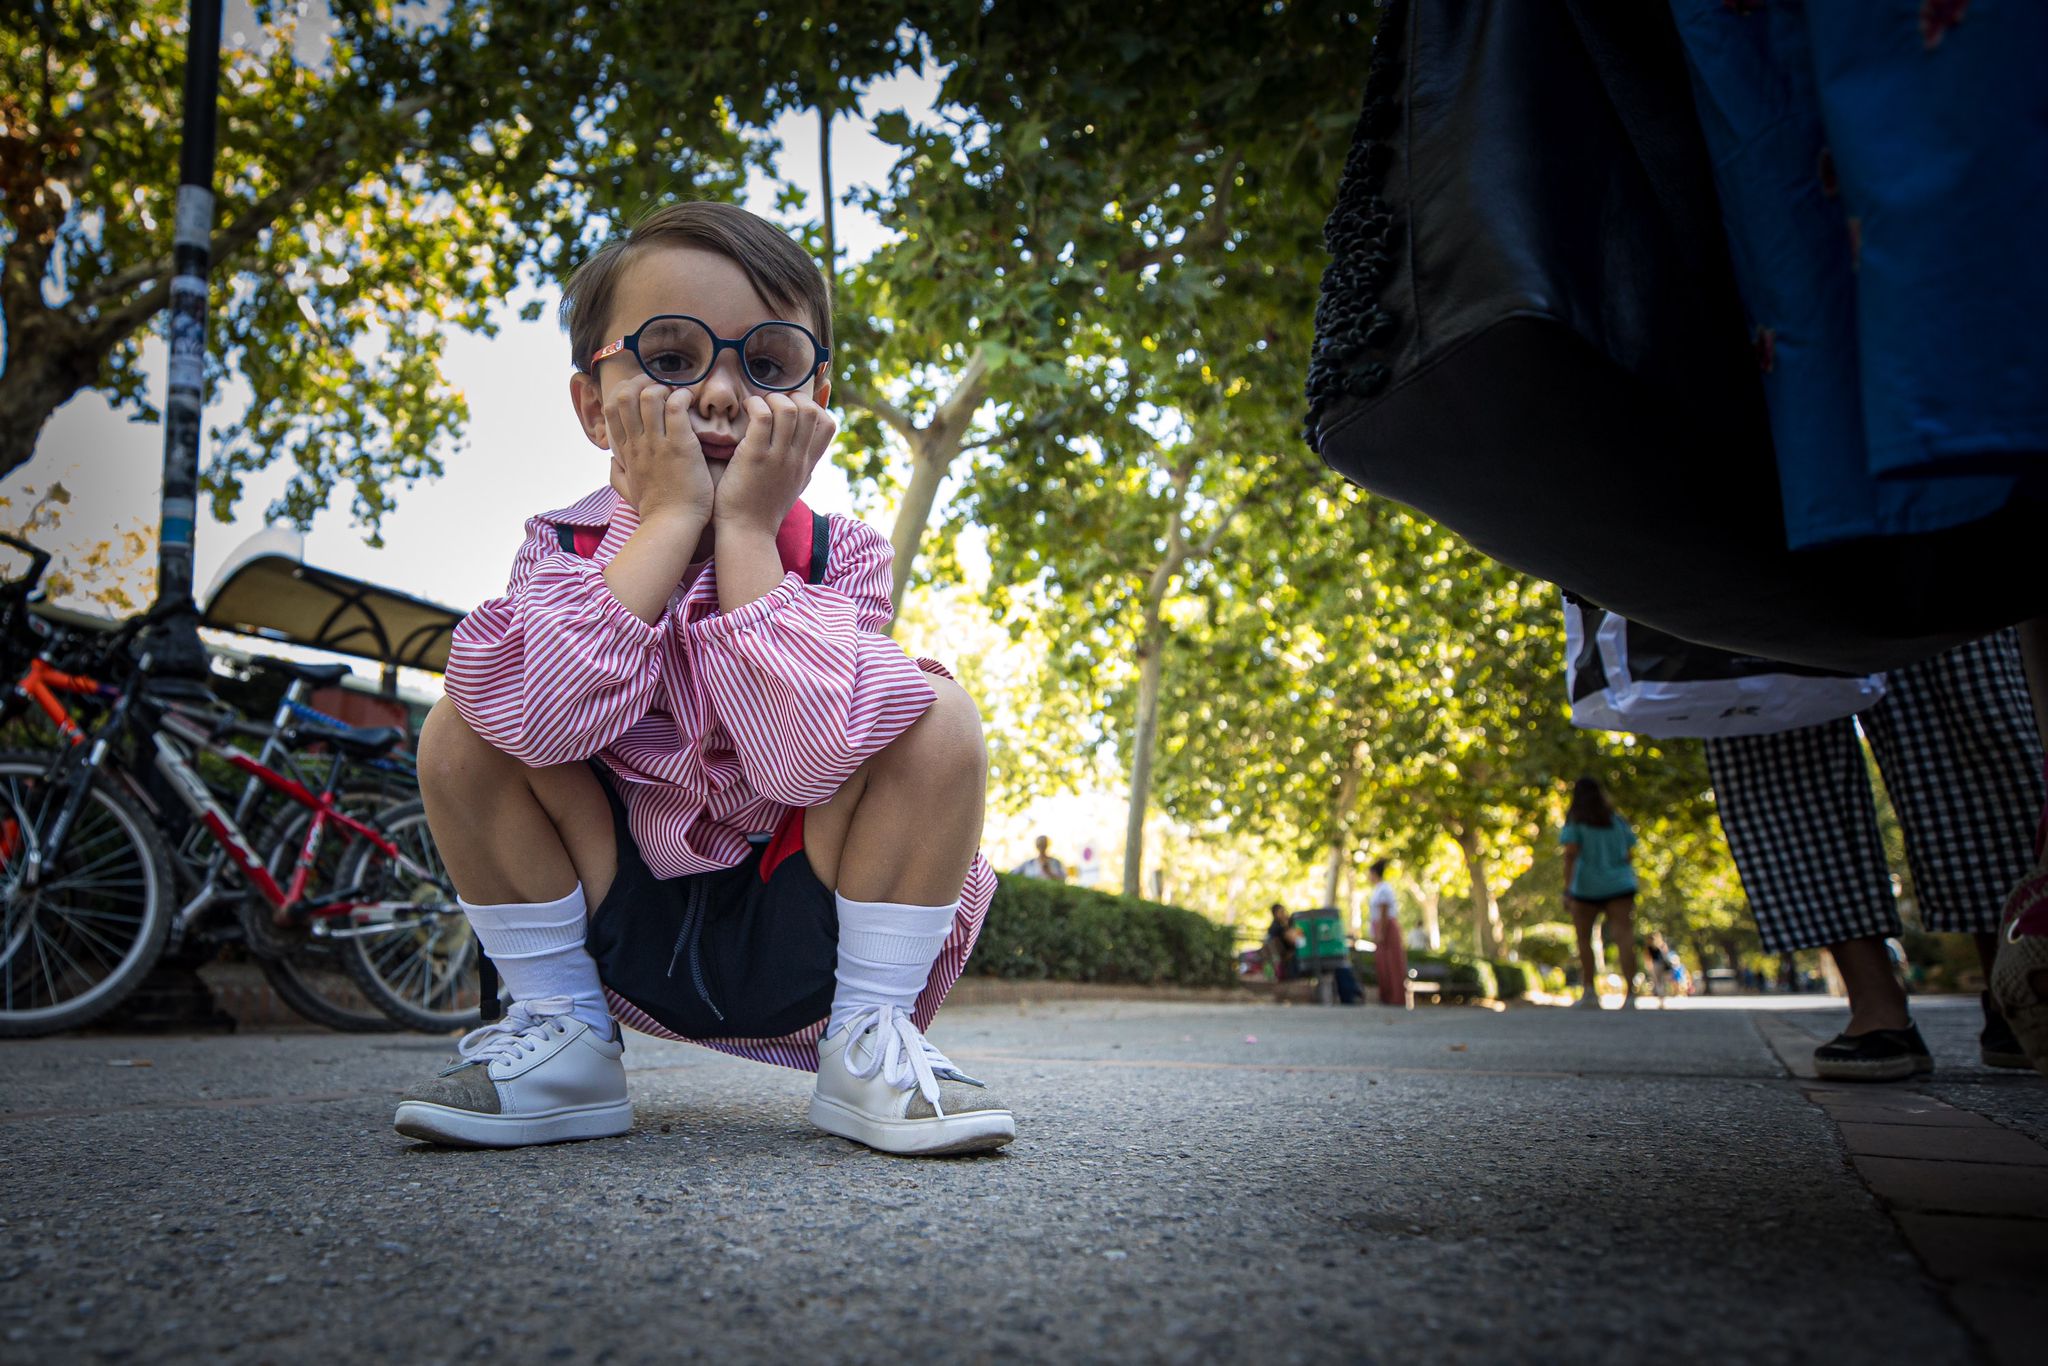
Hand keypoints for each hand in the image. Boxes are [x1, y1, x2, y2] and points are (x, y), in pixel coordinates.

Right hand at [604, 375, 714, 527]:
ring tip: (678, 395)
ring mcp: (656, 444)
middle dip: (642, 382)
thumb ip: (617, 473)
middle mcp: (637, 443)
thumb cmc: (655, 509)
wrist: (671, 525)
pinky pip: (675, 408)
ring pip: (649, 397)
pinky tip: (690, 402)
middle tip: (661, 387)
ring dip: (665, 389)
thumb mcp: (627, 490)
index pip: (611, 408)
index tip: (642, 392)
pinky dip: (683, 397)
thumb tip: (612, 461)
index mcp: (625, 451)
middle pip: (625, 395)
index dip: (625, 392)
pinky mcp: (679, 446)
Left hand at [712, 392, 835, 534]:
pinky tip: (745, 411)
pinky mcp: (756, 457)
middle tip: (771, 403)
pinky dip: (755, 406)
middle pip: (810, 411)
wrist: (748, 532)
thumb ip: (804, 468)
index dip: (813, 407)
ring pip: (788, 409)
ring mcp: (778, 457)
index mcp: (807, 464)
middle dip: (791, 397)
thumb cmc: (764, 509)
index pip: (828, 425)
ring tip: (757, 406)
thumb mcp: (794, 487)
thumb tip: (810, 454)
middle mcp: (798, 458)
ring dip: (771, 399)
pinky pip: (763, 417)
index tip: (793, 408)